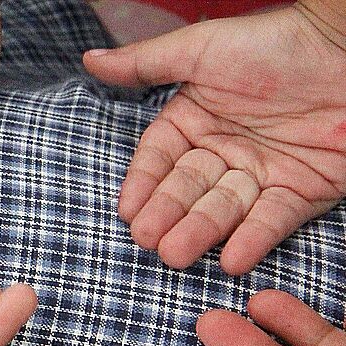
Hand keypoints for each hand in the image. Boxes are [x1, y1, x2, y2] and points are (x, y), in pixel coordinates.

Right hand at [84, 3, 345, 273]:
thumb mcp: (202, 49)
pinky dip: (253, 239)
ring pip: (224, 209)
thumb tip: (90, 60)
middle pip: (188, 190)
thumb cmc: (275, 42)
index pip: (159, 159)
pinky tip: (231, 259)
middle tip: (149, 241)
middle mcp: (223, 151)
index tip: (128, 211)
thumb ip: (145, 63)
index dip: (143, 184)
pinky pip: (272, 219)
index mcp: (194, 121)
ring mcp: (260, 174)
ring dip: (201, 233)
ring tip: (177, 254)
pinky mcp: (300, 191)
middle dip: (168, 216)